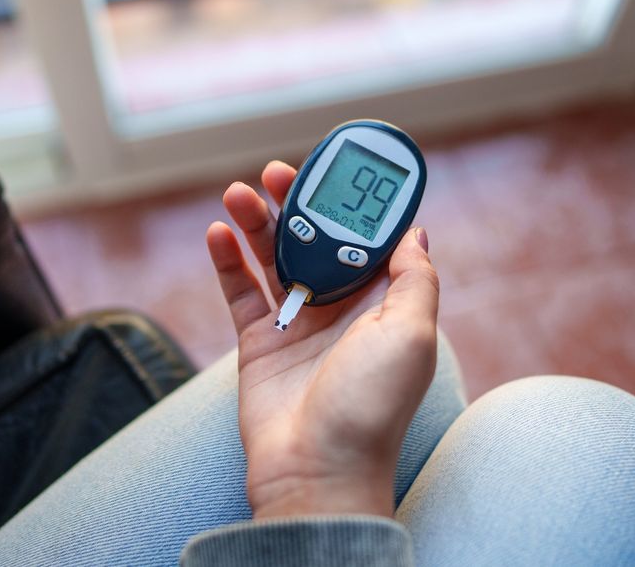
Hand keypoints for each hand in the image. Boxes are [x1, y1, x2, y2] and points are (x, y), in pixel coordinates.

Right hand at [205, 161, 438, 519]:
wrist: (319, 467)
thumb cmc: (373, 405)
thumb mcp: (413, 333)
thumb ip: (415, 279)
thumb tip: (416, 232)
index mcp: (382, 303)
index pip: (368, 238)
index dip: (355, 202)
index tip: (342, 167)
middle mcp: (340, 309)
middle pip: (315, 238)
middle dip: (298, 201)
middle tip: (279, 172)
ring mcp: (297, 323)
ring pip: (273, 257)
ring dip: (257, 222)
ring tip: (239, 192)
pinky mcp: (259, 341)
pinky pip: (240, 291)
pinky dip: (227, 260)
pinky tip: (218, 232)